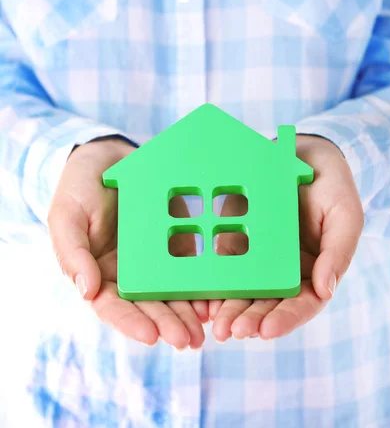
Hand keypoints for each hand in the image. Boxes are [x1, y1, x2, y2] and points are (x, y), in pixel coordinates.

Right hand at [48, 138, 207, 349]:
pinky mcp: (175, 238)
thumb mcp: (66, 216)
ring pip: (172, 291)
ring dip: (188, 311)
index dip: (131, 323)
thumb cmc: (79, 188)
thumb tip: (87, 292)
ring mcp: (154, 257)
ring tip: (206, 326)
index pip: (112, 306)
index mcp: (98, 273)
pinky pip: (190, 263)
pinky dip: (203, 280)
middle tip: (188, 340)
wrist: (107, 156)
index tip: (152, 336)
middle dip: (168, 324)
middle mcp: (128, 272)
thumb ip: (73, 253)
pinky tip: (217, 293)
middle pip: (148, 305)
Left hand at [209, 135, 363, 341]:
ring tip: (216, 324)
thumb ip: (338, 253)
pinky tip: (201, 294)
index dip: (285, 319)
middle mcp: (284, 270)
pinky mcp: (235, 238)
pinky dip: (213, 281)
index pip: (302, 304)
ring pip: (243, 289)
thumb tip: (326, 291)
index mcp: (314, 271)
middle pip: (268, 302)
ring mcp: (258, 256)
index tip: (266, 331)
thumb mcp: (346, 216)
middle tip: (231, 332)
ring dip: (229, 308)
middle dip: (250, 319)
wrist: (303, 152)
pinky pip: (223, 263)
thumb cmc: (331, 187)